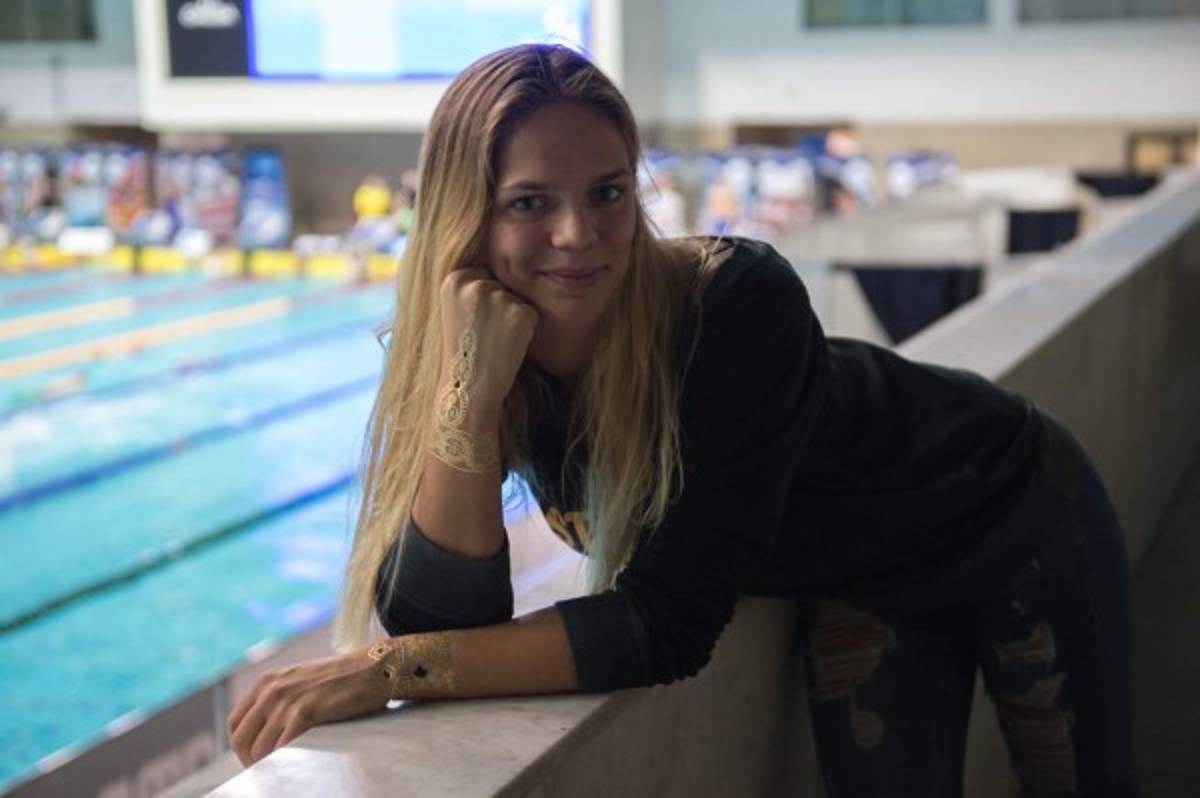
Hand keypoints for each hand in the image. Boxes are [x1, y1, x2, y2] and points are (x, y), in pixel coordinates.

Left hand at [227, 648, 389, 766]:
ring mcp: (287, 700)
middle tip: (266, 774)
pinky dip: (285, 764)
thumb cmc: (342, 680)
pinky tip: (296, 768)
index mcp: (266, 682)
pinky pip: (282, 748)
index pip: (235, 724)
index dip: (241, 748)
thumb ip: (280, 699)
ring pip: (259, 749)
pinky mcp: (305, 711)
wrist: (373, 668)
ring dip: (267, 766)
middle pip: (241, 740)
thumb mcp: (300, 681)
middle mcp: (271, 690)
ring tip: (282, 774)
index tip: (255, 761)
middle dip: (250, 762)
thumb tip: (267, 732)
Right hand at [439, 267, 537, 416]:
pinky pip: (530, 313)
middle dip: (498, 308)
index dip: (482, 303)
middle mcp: (475, 283)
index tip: (471, 325)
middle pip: (500, 285)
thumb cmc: (463, 351)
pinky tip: (507, 345)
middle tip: (483, 335)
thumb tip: (496, 270)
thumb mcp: (454, 310)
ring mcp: (498, 296)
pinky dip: (525, 329)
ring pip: (516, 299)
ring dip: (511, 318)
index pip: (482, 277)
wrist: (468, 386)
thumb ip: (469, 287)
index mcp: (454, 279)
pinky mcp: (519, 312)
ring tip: (493, 341)